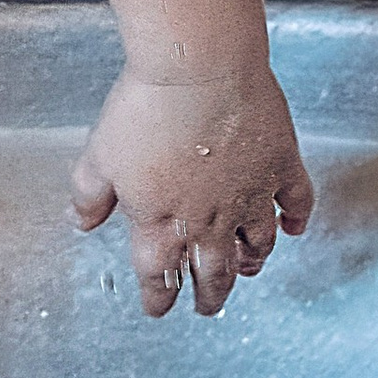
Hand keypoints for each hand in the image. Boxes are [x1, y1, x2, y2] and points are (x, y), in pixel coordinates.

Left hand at [68, 62, 314, 318]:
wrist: (197, 68)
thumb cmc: (144, 109)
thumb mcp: (99, 157)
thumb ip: (89, 197)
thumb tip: (80, 222)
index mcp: (161, 224)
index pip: (159, 278)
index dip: (157, 299)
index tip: (158, 309)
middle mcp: (209, 221)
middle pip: (213, 274)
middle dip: (209, 296)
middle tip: (207, 306)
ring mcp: (251, 196)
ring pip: (257, 246)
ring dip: (251, 263)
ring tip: (247, 269)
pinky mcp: (281, 166)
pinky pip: (296, 202)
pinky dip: (296, 219)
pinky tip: (293, 227)